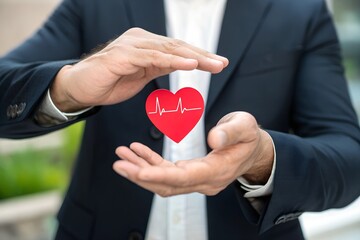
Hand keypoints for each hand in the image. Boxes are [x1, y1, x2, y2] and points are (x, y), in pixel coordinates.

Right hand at [51, 27, 227, 111]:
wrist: (81, 88)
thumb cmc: (110, 81)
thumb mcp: (142, 74)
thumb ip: (160, 66)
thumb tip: (182, 63)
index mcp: (147, 44)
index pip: (178, 49)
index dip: (199, 55)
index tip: (218, 63)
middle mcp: (141, 39)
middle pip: (177, 46)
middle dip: (202, 55)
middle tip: (222, 63)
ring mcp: (132, 45)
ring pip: (168, 49)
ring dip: (193, 57)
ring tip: (212, 64)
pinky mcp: (123, 55)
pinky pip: (152, 57)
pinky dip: (172, 60)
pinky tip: (189, 64)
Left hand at [113, 112, 273, 196]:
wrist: (253, 151)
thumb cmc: (249, 137)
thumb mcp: (245, 127)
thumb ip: (231, 132)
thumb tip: (213, 138)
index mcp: (218, 171)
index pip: (185, 178)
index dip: (160, 176)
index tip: (138, 172)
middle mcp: (205, 181)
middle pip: (169, 184)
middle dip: (141, 175)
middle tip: (119, 163)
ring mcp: (197, 180)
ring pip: (164, 181)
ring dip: (141, 170)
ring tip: (121, 157)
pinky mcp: (191, 174)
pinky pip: (167, 172)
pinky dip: (150, 163)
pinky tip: (137, 152)